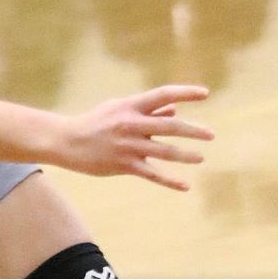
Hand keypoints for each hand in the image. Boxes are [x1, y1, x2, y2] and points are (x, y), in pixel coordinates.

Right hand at [58, 84, 213, 191]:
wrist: (67, 141)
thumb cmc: (96, 122)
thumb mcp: (119, 109)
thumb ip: (148, 110)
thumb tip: (176, 109)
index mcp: (131, 106)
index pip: (163, 95)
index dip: (185, 93)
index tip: (205, 94)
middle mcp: (131, 124)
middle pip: (169, 126)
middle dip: (192, 130)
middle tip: (210, 134)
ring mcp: (128, 145)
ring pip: (164, 151)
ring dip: (185, 155)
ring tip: (201, 157)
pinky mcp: (124, 165)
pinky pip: (152, 174)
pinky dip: (170, 181)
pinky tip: (185, 185)